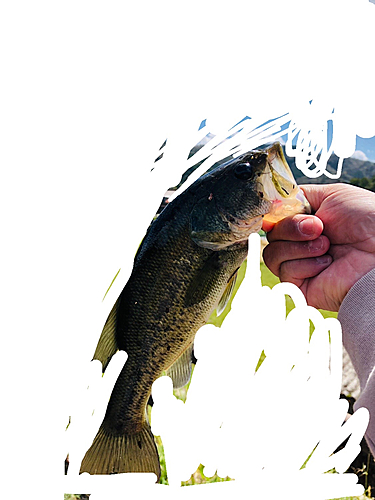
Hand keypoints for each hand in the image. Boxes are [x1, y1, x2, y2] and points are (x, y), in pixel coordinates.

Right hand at [262, 183, 374, 311]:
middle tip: (318, 228)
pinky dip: (304, 264)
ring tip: (326, 246)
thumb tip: (272, 203)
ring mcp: (301, 265)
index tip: (288, 209)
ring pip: (272, 254)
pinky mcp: (302, 286)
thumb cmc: (368, 220)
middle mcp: (301, 243)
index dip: (276, 214)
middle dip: (291, 228)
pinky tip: (326, 263)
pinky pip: (284, 272)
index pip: (274, 218)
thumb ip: (298, 197)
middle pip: (271, 235)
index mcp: (306, 222)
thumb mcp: (332, 194)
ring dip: (298, 247)